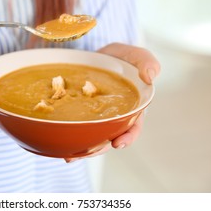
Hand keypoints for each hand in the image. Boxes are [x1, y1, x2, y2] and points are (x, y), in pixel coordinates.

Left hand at [65, 42, 159, 161]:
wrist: (99, 55)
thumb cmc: (121, 57)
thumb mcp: (135, 54)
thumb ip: (146, 61)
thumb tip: (150, 77)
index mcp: (133, 108)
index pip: (133, 126)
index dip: (128, 137)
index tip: (118, 143)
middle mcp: (116, 117)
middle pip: (110, 137)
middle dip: (101, 148)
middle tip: (89, 152)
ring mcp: (98, 117)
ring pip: (93, 137)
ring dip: (85, 148)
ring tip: (71, 156)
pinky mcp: (82, 114)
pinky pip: (78, 128)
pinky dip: (70, 137)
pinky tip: (60, 147)